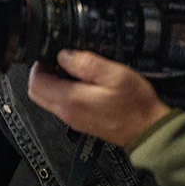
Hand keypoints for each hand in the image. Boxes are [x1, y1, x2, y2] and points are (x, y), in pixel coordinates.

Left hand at [28, 50, 171, 147]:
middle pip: (36, 92)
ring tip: (71, 71)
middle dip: (41, 74)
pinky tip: (81, 84)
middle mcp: (66, 112)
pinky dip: (62, 92)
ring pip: (46, 99)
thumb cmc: (136, 105)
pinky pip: (60, 104)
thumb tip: (63, 55)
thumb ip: (85, 63)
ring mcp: (72, 119)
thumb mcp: (114, 74)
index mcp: (70, 100)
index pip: (35, 82)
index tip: (50, 55)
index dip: (39, 65)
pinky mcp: (79, 121)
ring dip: (52, 83)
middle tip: (57, 62)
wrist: (149, 130)